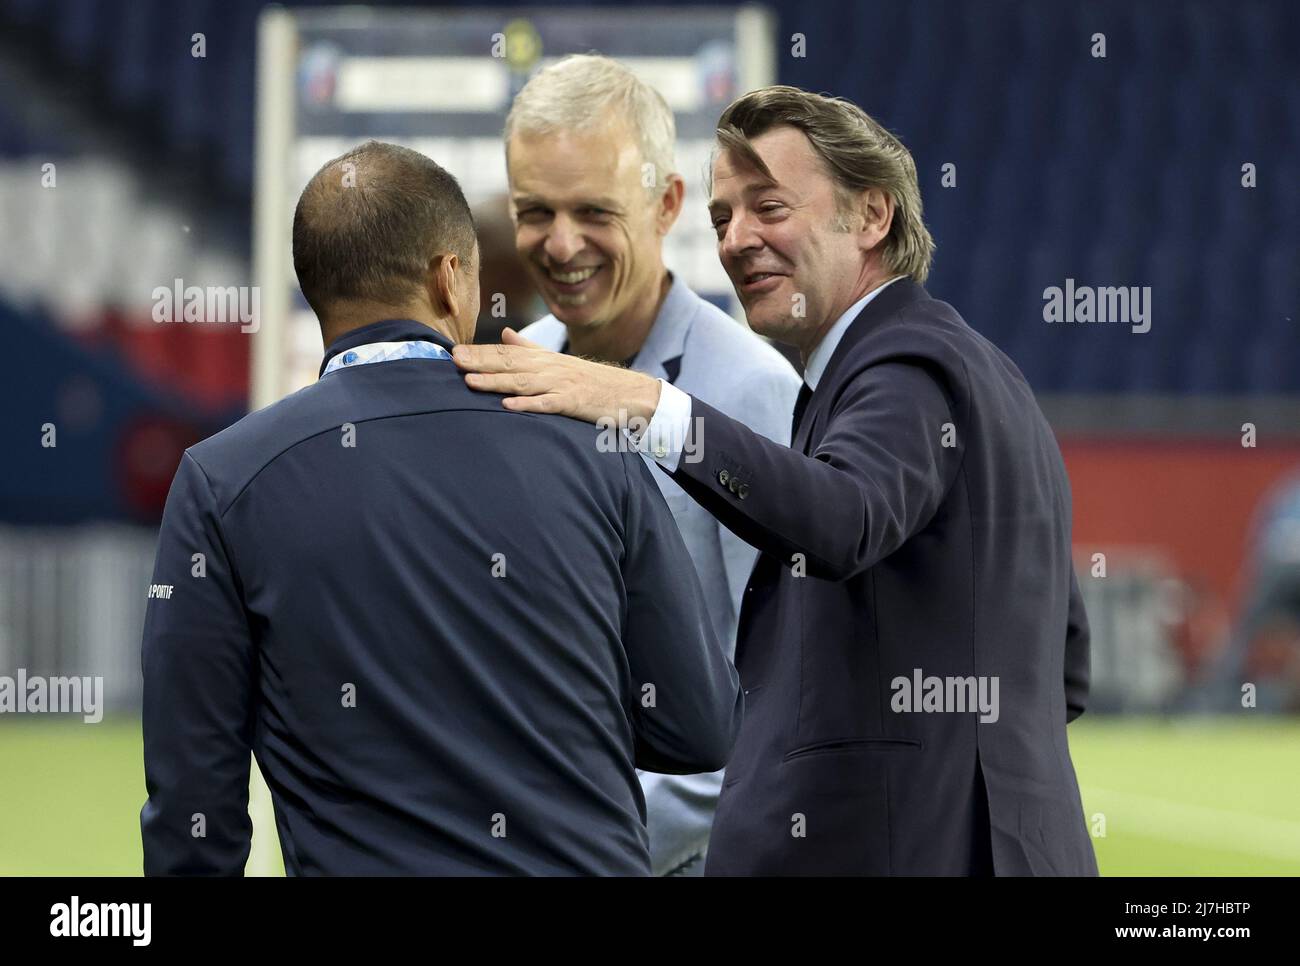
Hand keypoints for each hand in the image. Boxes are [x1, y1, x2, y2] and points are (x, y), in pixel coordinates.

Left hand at [452, 328, 661, 425]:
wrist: (628, 393)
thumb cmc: (590, 381)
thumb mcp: (558, 361)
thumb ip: (529, 349)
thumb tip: (504, 334)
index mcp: (543, 359)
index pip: (506, 353)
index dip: (480, 353)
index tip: (453, 352)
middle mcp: (549, 368)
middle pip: (510, 364)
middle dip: (480, 362)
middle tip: (453, 361)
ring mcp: (561, 385)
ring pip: (523, 383)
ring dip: (496, 382)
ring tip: (471, 382)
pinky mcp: (573, 403)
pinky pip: (547, 404)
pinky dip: (528, 405)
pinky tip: (508, 406)